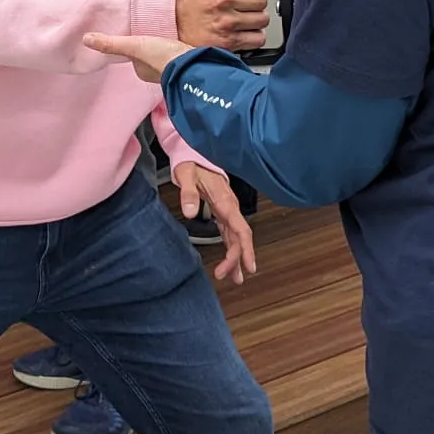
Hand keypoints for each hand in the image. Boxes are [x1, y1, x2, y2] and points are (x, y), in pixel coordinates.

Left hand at [84, 31, 188, 84]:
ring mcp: (173, 68)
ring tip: (168, 34)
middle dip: (153, 47)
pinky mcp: (188, 62)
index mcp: (142, 71)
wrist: (193, 64)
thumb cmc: (161, 58)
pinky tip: (182, 41)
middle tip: (155, 33)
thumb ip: (111, 44)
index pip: (136, 55)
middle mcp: (156, 73)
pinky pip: (179, 54)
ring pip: (165, 56)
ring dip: (166, 48)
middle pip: (150, 55)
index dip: (137, 45)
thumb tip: (85, 39)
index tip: (140, 36)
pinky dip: (179, 48)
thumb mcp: (133, 46)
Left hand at [174, 163, 256, 284]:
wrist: (195, 153)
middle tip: (231, 278)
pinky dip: (231, 249)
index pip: (240, 229)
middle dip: (238, 259)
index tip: (247, 266)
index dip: (245, 249)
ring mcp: (227, 211)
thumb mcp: (186, 174)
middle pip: (240, 237)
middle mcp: (230, 208)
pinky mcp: (221, 212)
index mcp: (225, 201)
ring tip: (236, 279)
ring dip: (236, 258)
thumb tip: (190, 213)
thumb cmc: (192, 162)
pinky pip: (230, 234)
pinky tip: (231, 262)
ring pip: (236, 238)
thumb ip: (188, 192)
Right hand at [175, 0, 268, 53]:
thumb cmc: (189, 0)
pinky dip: (254, 36)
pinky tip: (243, 30)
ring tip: (244, 17)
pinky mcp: (229, 41)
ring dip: (256, 19)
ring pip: (263, 19)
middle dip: (255, 1)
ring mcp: (226, 22)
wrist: (173, 25)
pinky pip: (258, 38)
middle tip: (245, 3)